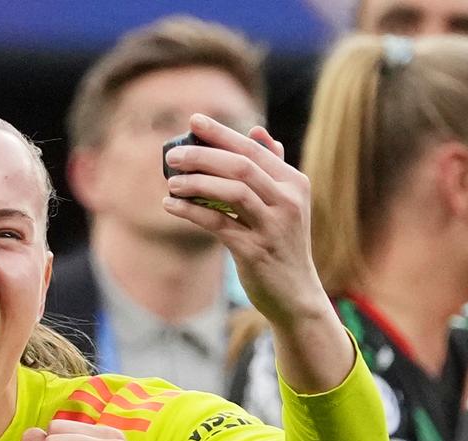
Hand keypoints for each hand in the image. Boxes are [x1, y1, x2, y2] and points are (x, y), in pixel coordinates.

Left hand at [161, 115, 329, 334]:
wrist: (296, 293)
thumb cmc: (283, 243)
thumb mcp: (286, 203)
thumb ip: (272, 167)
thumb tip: (255, 131)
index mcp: (294, 183)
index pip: (253, 150)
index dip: (222, 134)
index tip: (193, 120)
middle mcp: (288, 201)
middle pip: (241, 167)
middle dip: (203, 156)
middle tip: (172, 154)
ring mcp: (273, 227)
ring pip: (232, 193)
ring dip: (196, 183)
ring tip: (171, 181)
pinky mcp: (255, 252)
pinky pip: (218, 224)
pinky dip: (192, 212)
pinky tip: (171, 205)